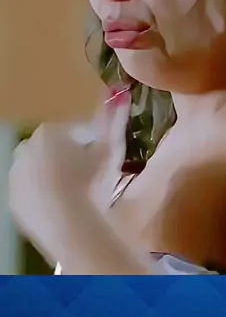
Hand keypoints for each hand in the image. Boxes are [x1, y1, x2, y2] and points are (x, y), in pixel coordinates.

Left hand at [12, 86, 130, 208]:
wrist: (68, 224)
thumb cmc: (92, 181)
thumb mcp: (110, 149)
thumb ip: (115, 119)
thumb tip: (121, 92)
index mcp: (49, 130)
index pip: (73, 129)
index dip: (90, 141)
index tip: (101, 154)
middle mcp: (26, 146)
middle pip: (54, 147)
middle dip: (70, 156)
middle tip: (90, 174)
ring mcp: (16, 174)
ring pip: (41, 168)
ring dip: (56, 174)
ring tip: (79, 191)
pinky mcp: (13, 198)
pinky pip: (31, 190)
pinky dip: (45, 193)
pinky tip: (64, 205)